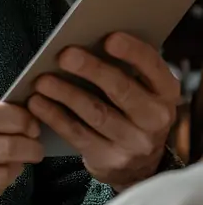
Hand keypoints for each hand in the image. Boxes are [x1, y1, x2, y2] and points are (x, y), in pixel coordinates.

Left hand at [27, 32, 179, 190]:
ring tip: (43, 80)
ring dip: (66, 94)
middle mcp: (155, 119)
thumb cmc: (133, 111)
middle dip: (92, 70)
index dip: (132, 52)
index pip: (153, 67)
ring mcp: (133, 143)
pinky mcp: (108, 159)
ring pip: (96, 114)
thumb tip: (87, 40)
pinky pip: (77, 135)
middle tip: (65, 55)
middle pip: (122, 91)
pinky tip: (38, 103)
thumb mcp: (142, 90)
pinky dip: (55, 117)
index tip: (109, 38)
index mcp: (165, 92)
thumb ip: (125, 68)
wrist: (139, 165)